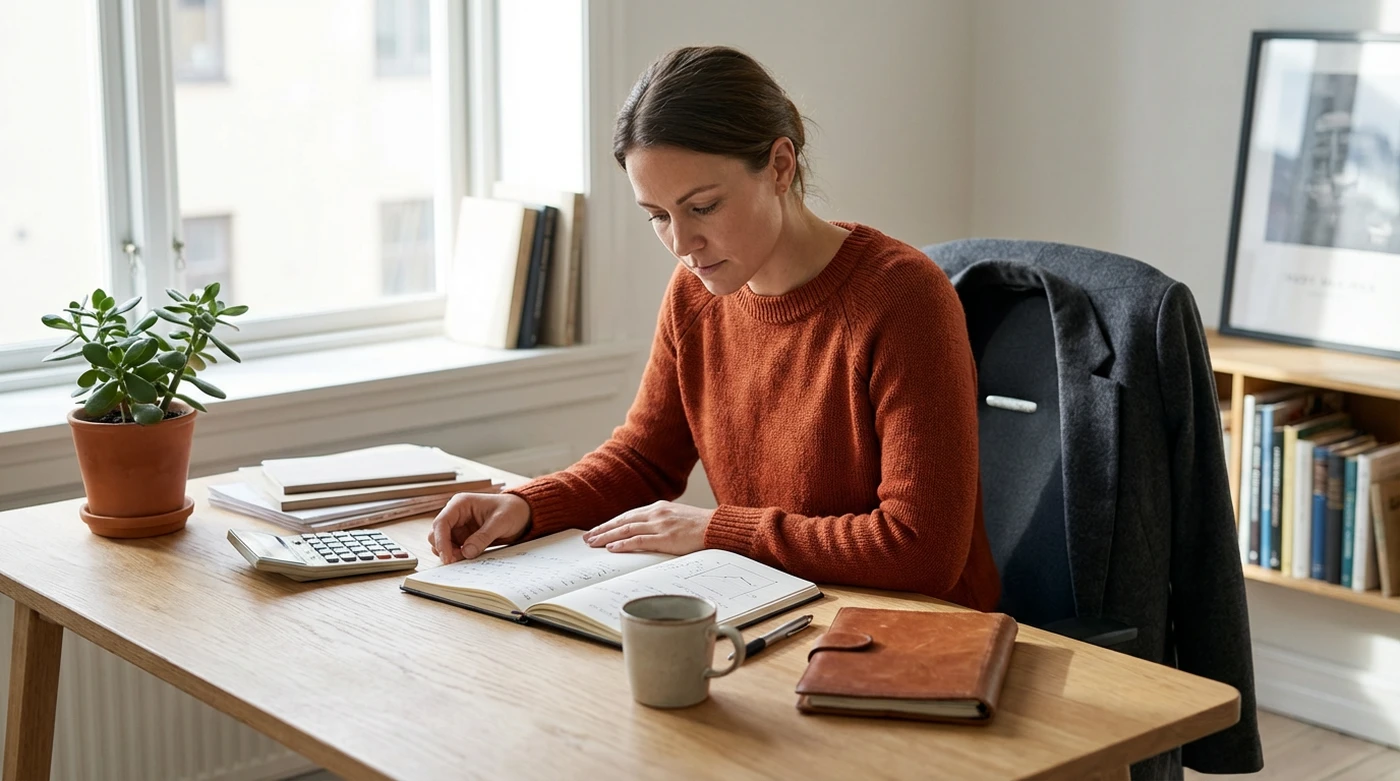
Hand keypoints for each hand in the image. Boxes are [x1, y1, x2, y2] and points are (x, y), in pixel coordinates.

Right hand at [428, 492, 531, 563]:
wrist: (522, 514)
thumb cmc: (512, 510)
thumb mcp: (500, 522)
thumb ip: (483, 536)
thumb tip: (466, 552)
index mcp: (460, 504)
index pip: (441, 522)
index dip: (441, 541)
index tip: (447, 557)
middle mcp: (455, 515)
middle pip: (436, 534)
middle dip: (444, 548)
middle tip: (457, 560)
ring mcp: (458, 527)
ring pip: (442, 543)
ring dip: (449, 553)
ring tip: (465, 558)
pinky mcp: (463, 538)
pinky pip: (453, 549)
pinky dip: (456, 556)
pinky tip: (467, 558)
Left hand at [583, 501, 712, 554]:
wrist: (717, 527)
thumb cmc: (700, 526)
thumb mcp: (677, 517)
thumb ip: (660, 522)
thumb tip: (645, 531)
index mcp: (658, 508)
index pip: (628, 515)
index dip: (611, 523)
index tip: (598, 529)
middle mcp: (656, 513)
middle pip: (623, 521)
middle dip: (603, 529)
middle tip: (587, 537)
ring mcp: (660, 525)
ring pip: (626, 530)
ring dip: (607, 537)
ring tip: (593, 543)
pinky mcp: (666, 538)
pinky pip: (639, 541)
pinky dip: (623, 544)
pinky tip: (612, 548)